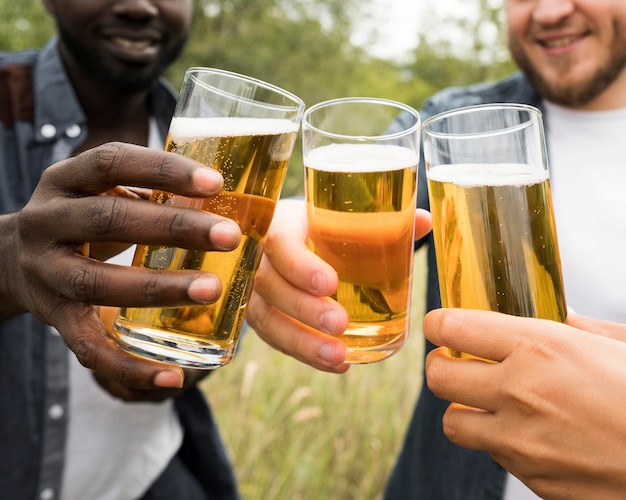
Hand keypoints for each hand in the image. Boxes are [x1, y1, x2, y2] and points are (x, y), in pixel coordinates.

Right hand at [1, 142, 240, 391]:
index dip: (162, 170)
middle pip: (109, 221)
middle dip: (174, 229)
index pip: (111, 162)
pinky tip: (173, 377)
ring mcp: (46, 273)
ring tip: (212, 289)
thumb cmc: (84, 218)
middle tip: (228, 236)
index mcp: (65, 180)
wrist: (15, 259)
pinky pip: (89, 348)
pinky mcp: (54, 318)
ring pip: (98, 283)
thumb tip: (225, 200)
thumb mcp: (103, 192)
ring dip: (160, 288)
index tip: (215, 182)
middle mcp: (47, 222)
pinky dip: (131, 366)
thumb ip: (149, 193)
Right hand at [247, 198, 431, 372]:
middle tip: (340, 323)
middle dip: (304, 309)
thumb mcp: (340, 216)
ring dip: (302, 342)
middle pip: (270, 286)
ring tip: (339, 357)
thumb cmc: (318, 225)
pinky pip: (274, 338)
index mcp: (279, 224)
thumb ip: (380, 219)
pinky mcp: (261, 314)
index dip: (300, 265)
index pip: (280, 243)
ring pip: (267, 319)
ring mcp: (254, 290)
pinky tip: (337, 363)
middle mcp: (258, 258)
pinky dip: (304, 353)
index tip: (330, 284)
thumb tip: (423, 220)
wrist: (286, 236)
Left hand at [424, 309, 625, 498]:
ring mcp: (521, 440)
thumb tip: (551, 315)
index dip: (439, 323)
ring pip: (452, 422)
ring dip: (463, 409)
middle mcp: (519, 392)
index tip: (441, 325)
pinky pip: (491, 454)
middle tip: (459, 362)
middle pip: (437, 376)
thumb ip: (575, 326)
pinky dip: (498, 440)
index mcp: (538, 347)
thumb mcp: (617, 344)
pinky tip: (528, 432)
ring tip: (488, 402)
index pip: (451, 327)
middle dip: (442, 366)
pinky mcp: (531, 477)